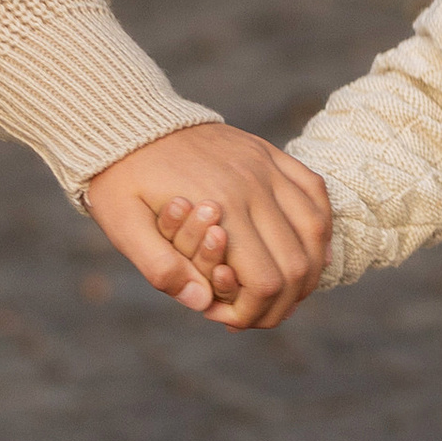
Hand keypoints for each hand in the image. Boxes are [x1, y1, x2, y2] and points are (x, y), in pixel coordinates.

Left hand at [86, 125, 330, 328]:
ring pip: (314, 229)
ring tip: (285, 290)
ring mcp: (265, 165)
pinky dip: (319, 226)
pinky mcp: (268, 152)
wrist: (129, 120)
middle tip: (259, 315)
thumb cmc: (122, 178)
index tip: (232, 320)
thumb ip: (159, 267)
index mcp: (220, 207)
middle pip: (298, 263)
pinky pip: (314, 191)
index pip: (266, 280)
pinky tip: (308, 248)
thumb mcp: (122, 224)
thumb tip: (201, 303)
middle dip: (284, 303)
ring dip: (309, 270)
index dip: (256, 313)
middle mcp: (253, 185)